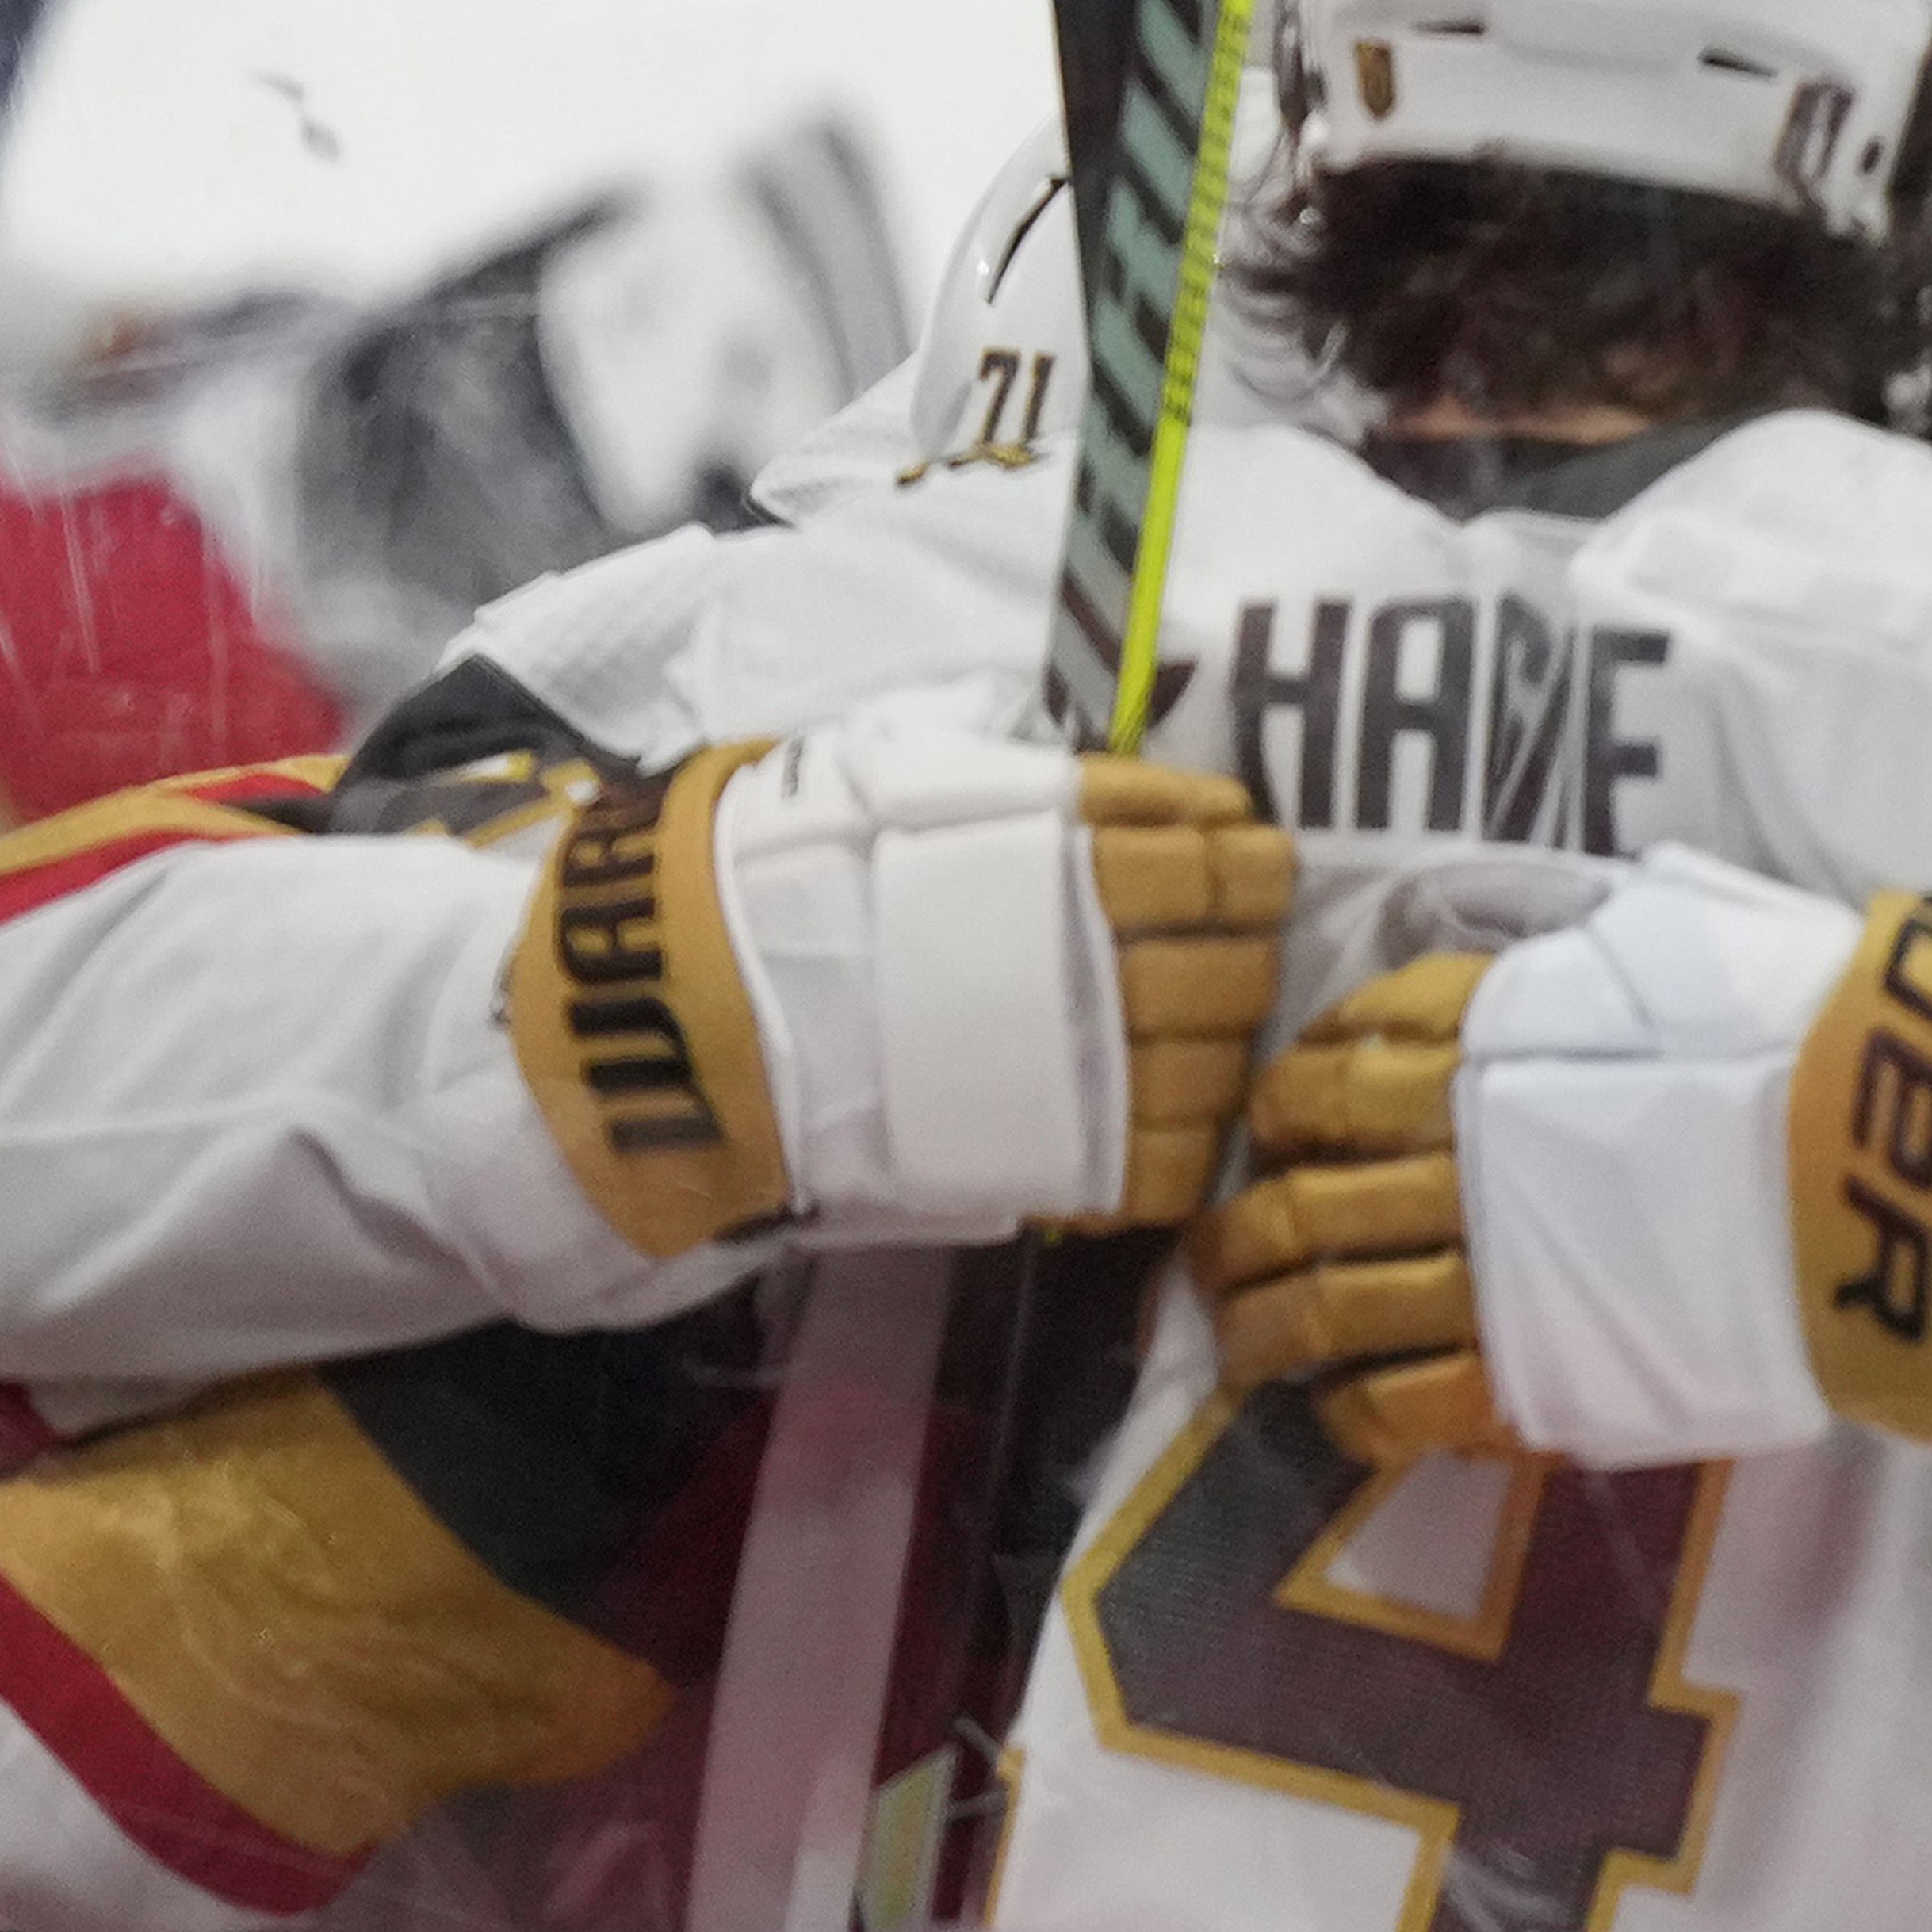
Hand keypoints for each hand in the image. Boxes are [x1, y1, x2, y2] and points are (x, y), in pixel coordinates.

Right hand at [503, 694, 1288, 1255]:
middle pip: (1231, 946)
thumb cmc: (773, 882)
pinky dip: (1188, 1132)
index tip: (1240, 845)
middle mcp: (1087, 949)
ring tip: (1209, 1017)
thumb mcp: (886, 773)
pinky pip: (1172, 1157)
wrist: (685, 1022)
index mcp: (1054, 845)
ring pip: (1220, 1051)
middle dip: (1246, 936)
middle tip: (1236, 932)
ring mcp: (1080, 1063)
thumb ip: (999, 770)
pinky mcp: (1058, 1162)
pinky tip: (1172, 1105)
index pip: (1200, 841)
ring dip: (1230, 1031)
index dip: (1236, 846)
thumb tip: (1091, 771)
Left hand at [1192, 857, 1931, 1467]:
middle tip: (1217, 1258)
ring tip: (1243, 1344)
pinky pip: (1397, 1406)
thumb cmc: (1779, 1024)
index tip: (1278, 1131)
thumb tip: (1436, 919)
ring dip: (1265, 1328)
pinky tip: (1339, 1408)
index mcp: (1473, 1035)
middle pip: (1297, 1198)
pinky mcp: (1527, 1374)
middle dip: (1239, 1233)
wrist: (1873, 1153)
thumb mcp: (1642, 925)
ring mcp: (1482, 1269)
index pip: (1326, 1070)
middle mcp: (1451, 1150)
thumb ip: (1531, 930)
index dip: (1284, 1106)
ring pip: (1323, 1305)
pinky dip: (1350, 1411)